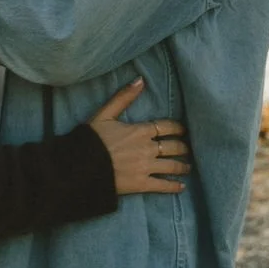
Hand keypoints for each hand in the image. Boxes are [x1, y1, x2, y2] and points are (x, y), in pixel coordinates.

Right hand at [87, 80, 190, 197]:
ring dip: (182, 166)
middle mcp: (147, 148)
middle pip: (173, 147)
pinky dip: (174, 186)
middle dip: (183, 148)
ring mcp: (146, 167)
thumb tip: (140, 80)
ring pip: (172, 166)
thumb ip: (123, 97)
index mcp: (140, 131)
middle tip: (187, 149)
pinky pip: (162, 185)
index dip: (178, 128)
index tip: (183, 130)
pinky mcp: (141, 184)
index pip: (167, 127)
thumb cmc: (91, 140)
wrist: (81, 166)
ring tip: (187, 167)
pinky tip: (181, 187)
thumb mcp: (105, 114)